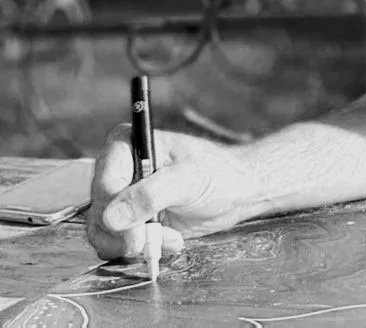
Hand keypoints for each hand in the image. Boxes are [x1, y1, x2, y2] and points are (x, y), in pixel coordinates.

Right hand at [87, 123, 257, 260]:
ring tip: (170, 238)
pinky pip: (116, 244)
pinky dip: (140, 250)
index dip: (114, 213)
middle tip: (156, 240)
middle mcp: (117, 170)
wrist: (235, 192)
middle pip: (98, 212)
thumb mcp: (189, 179)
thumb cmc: (217, 173)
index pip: (104, 184)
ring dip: (135, 245)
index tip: (136, 235)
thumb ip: (151, 194)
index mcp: (127, 145)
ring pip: (102, 233)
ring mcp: (121, 198)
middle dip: (127, 234)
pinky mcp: (128, 221)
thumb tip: (111, 217)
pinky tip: (168, 241)